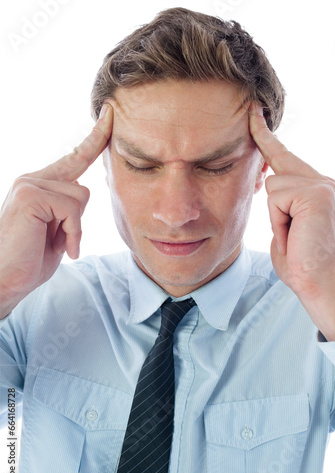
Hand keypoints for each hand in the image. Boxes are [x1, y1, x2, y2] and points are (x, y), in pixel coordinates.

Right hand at [0, 104, 112, 317]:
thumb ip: (70, 208)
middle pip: (83, 187)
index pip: (74, 158)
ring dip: (75, 228)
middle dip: (78, 220)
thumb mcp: (59, 231)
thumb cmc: (31, 260)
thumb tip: (83, 188)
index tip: (109, 115)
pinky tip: (62, 247)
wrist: (6, 281)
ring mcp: (29, 184)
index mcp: (39, 185)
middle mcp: (33, 179)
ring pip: (81, 197)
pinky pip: (73, 208)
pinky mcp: (31, 194)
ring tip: (55, 244)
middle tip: (60, 241)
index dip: (94, 139)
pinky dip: (73, 232)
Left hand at [249, 103, 334, 339]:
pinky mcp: (316, 192)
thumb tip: (267, 183)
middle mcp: (324, 182)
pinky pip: (276, 196)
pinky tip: (295, 233)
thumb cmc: (300, 264)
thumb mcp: (284, 227)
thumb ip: (279, 204)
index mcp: (317, 189)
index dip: (266, 138)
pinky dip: (278, 220)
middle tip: (280, 198)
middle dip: (271, 190)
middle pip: (277, 167)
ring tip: (293, 236)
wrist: (320, 285)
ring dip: (275, 217)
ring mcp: (322, 185)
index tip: (253, 114)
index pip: (286, 158)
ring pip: (273, 185)